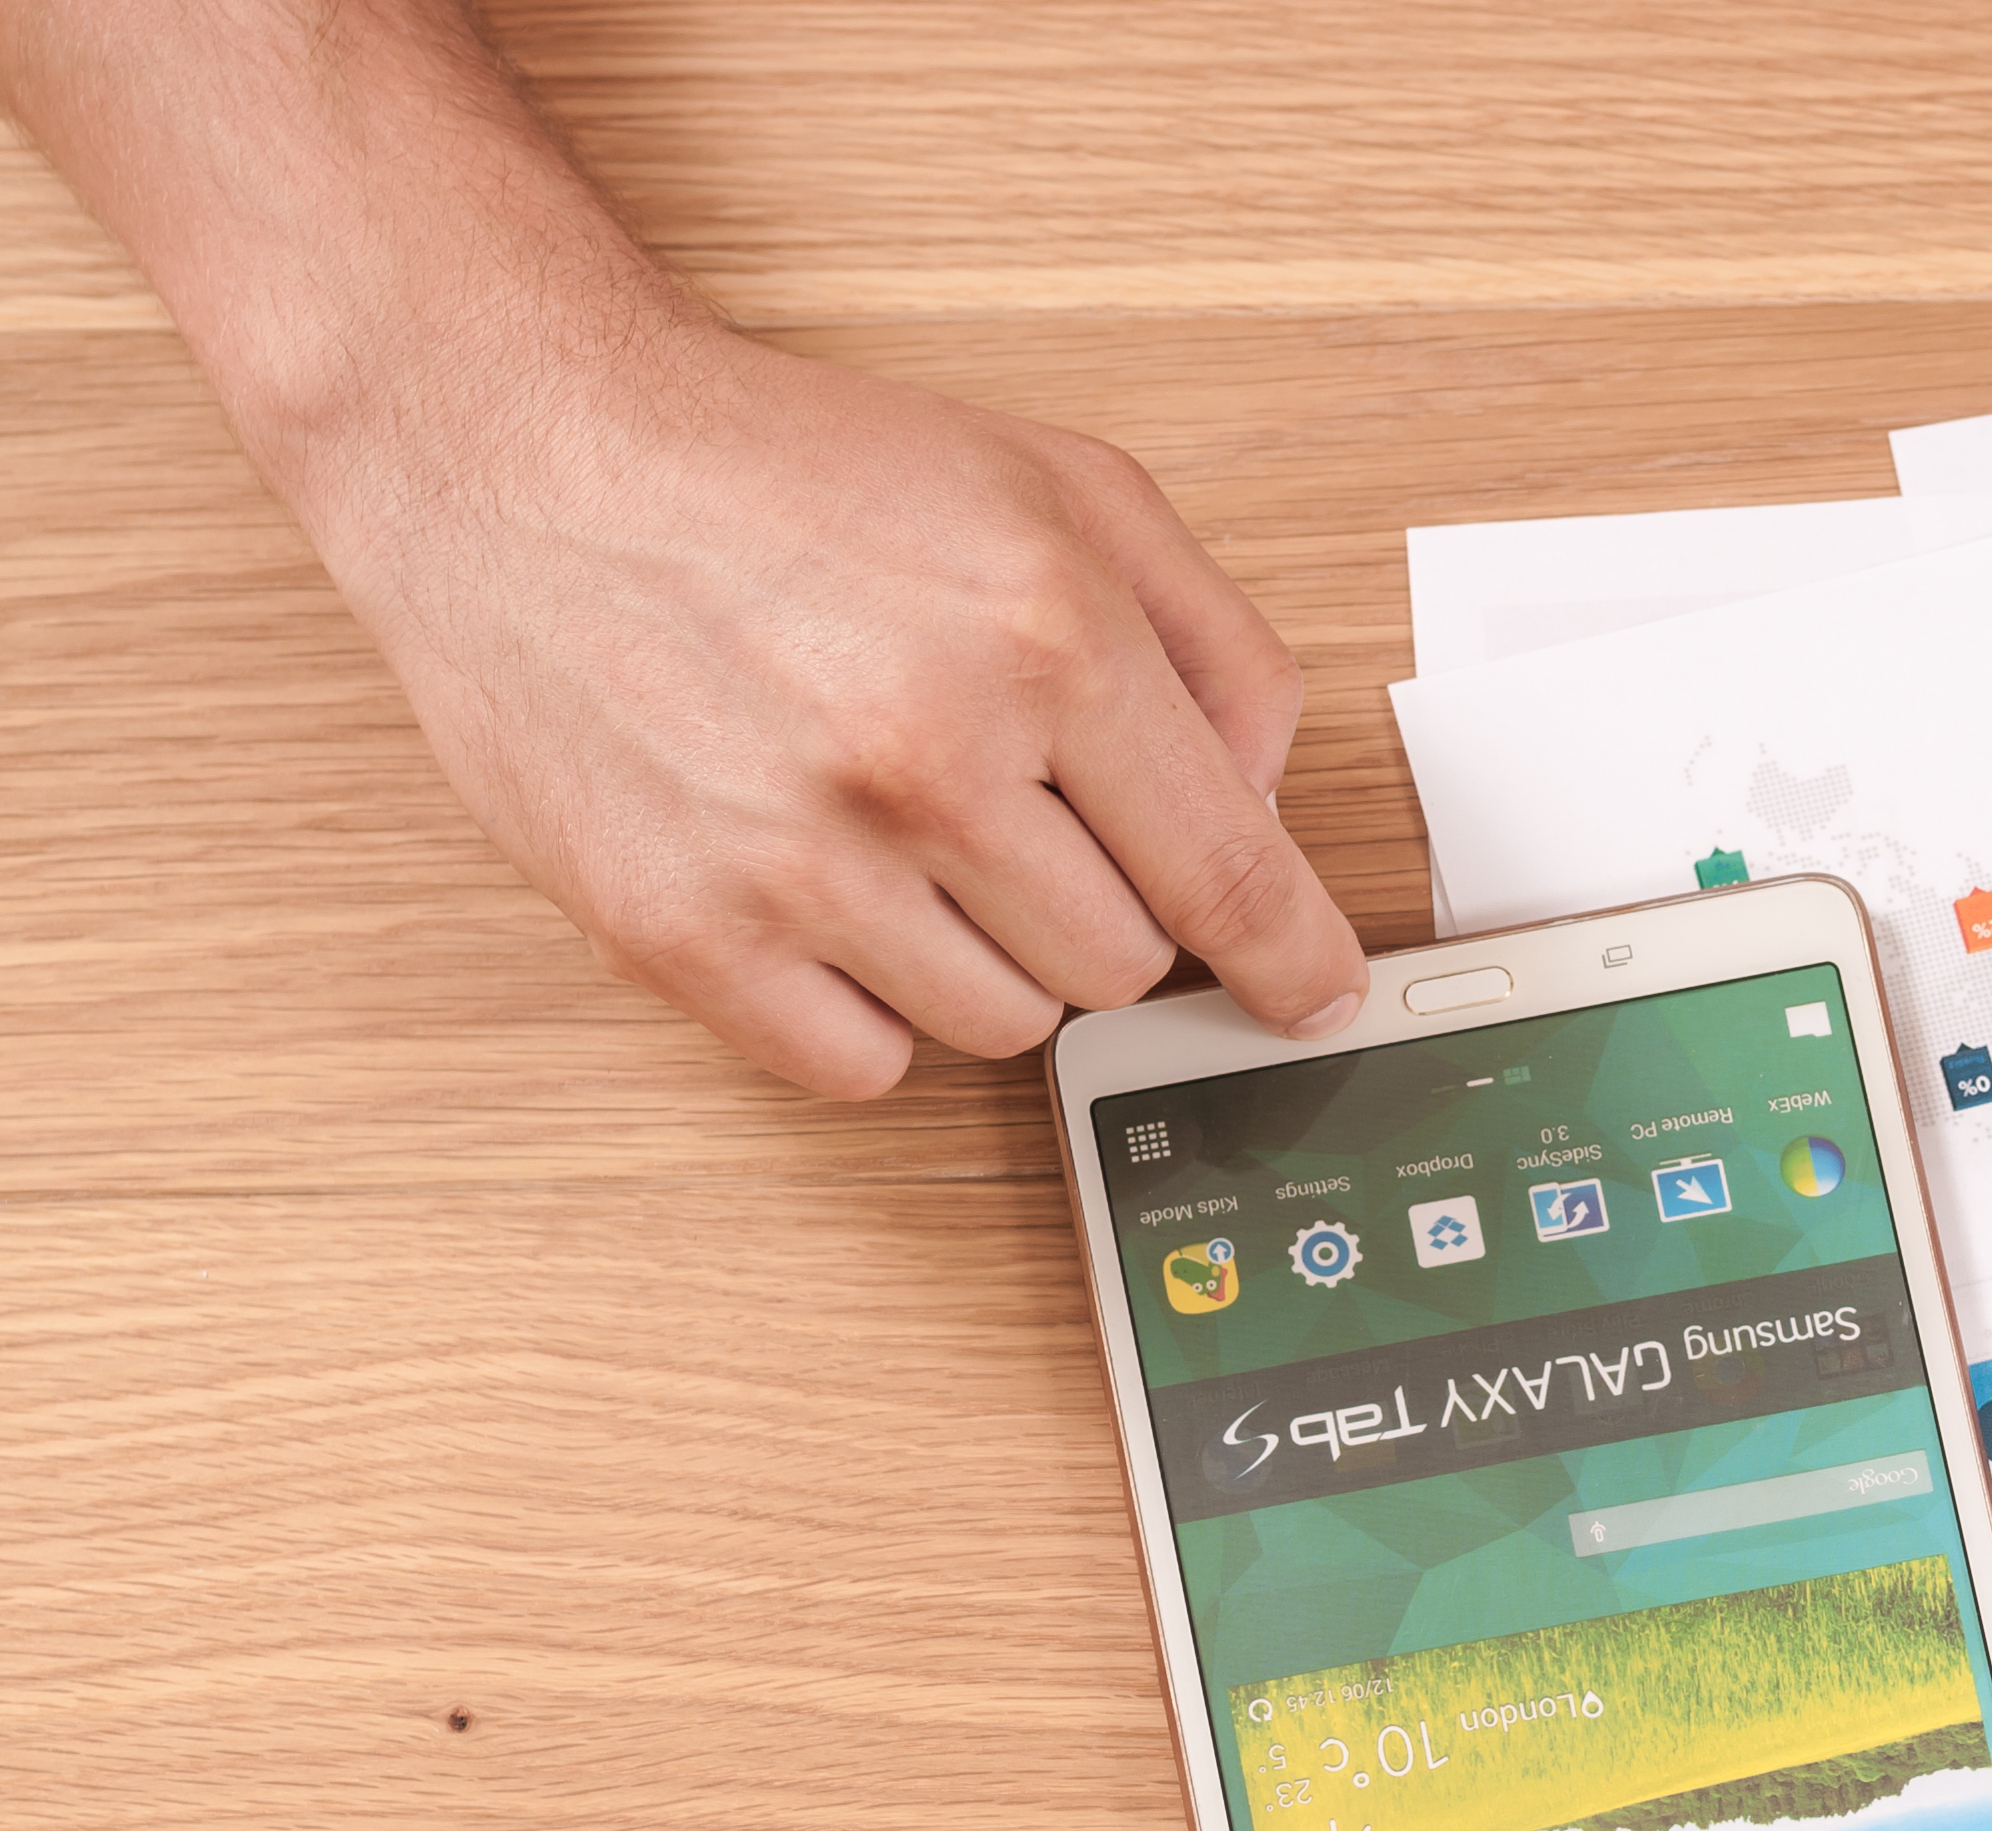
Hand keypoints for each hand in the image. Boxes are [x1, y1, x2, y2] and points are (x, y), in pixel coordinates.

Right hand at [306, 321, 1363, 1093]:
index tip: (1315, 1002)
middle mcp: (929, 754)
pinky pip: (863, 1066)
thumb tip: (1265, 805)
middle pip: (1119, 964)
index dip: (1291, 960)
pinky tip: (826, 894)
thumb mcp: (1060, 489)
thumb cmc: (792, 472)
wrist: (523, 451)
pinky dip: (868, 1008)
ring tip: (901, 831)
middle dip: (1093, 902)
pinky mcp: (682, 932)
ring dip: (982, 956)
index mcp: (1047, 638)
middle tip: (1005, 809)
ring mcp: (799, 858)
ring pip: (1004, 1028)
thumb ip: (1212, 646)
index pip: (1229, 874)